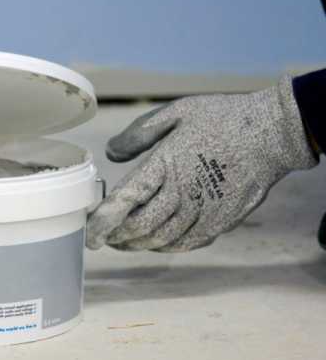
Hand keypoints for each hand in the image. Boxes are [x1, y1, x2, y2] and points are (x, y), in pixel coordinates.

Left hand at [87, 77, 316, 252]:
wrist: (271, 133)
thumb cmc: (221, 118)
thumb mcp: (175, 113)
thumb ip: (138, 134)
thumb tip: (110, 152)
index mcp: (166, 165)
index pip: (124, 202)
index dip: (102, 222)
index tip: (89, 233)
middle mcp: (182, 193)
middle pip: (139, 227)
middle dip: (115, 237)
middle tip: (102, 238)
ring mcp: (202, 211)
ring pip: (160, 240)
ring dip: (136, 245)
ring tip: (122, 243)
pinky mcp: (220, 221)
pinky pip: (186, 243)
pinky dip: (164, 247)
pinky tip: (154, 242)